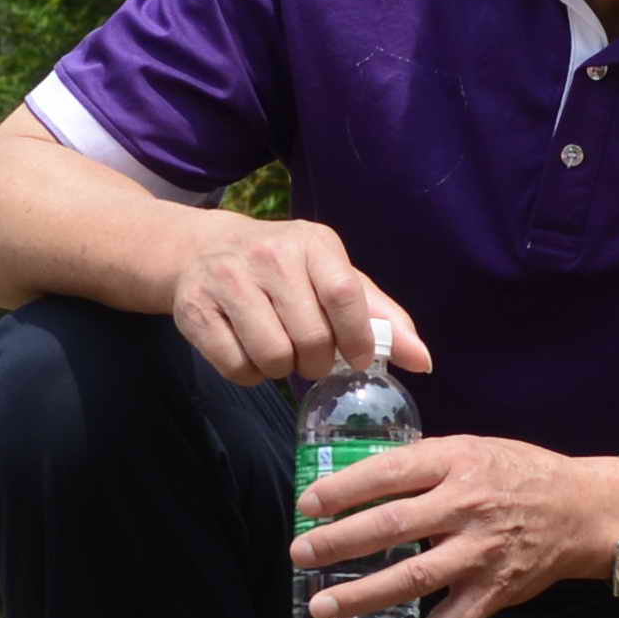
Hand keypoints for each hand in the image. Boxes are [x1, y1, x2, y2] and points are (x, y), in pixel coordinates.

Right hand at [166, 216, 428, 394]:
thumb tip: (423, 360)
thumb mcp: (332, 274)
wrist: (201, 249)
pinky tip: (249, 353)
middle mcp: (268, 256)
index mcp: (311, 243)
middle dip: (318, 362)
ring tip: (279, 351)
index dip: (357, 337)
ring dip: (282, 370)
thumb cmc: (283, 268)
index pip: (345, 294)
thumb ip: (379, 314)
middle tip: (311, 355)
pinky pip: (236, 367)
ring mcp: (228, 281)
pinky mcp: (195, 310)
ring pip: (273, 357)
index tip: (358, 358)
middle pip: (311, 338)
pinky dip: (250, 374)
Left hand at [296, 435, 617, 617]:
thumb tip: (358, 480)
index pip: (389, 473)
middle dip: (338, 542)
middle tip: (300, 553)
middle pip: (392, 525)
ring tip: (320, 605)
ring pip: (412, 578)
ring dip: (360, 595)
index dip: (343, 490)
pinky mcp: (492, 595)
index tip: (307, 504)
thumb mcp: (472, 448)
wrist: (582, 511)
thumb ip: (422, 463)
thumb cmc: (519, 475)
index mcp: (458, 463)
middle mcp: (468, 508)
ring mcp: (481, 556)